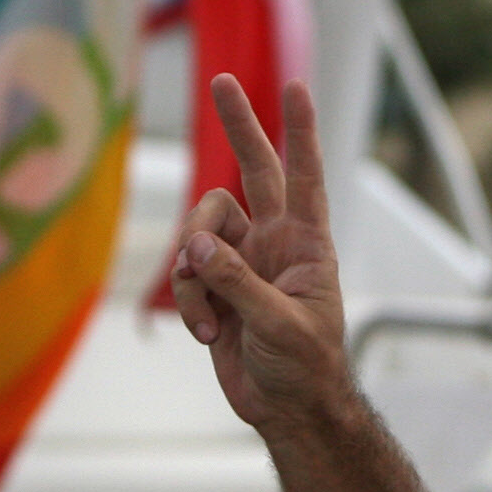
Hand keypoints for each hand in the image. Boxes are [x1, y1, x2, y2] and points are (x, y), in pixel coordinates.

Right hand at [171, 75, 347, 432]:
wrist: (287, 409)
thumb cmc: (305, 367)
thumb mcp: (280, 326)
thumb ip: (237, 283)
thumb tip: (195, 249)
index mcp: (306, 244)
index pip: (305, 176)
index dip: (301, 131)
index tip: (296, 86)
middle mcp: (274, 241)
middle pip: (253, 169)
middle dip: (238, 126)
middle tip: (222, 82)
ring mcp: (242, 260)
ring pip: (200, 230)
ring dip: (192, 269)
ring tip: (209, 316)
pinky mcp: (214, 286)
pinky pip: (185, 272)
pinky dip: (188, 301)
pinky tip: (207, 334)